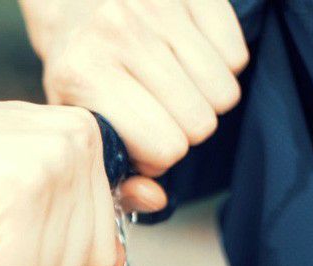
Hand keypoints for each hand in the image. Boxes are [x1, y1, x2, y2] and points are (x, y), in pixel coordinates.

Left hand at [20, 0, 248, 210]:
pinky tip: (185, 60)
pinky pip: (237, 55)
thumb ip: (113, 173)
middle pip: (201, 124)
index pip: (166, 148)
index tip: (141, 140)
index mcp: (83, 74)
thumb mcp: (79, 124)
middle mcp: (118, 34)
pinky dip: (220, 65)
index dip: (159, 155)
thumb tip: (155, 200)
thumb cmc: (79, 71)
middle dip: (183, 130)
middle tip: (157, 113)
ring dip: (204, 100)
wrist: (75, 5)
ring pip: (225, 93)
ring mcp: (156, 6)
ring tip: (171, 88)